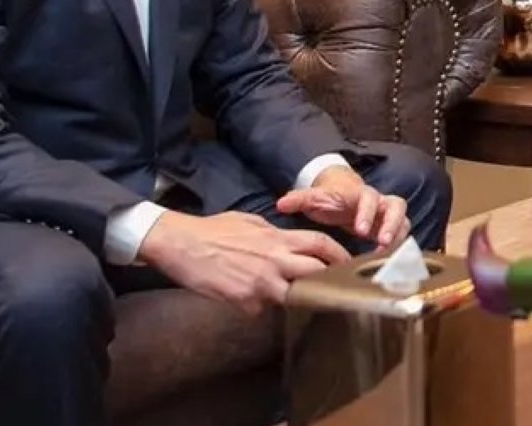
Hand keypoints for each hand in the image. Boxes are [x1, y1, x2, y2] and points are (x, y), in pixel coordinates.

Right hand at [137, 210, 350, 314]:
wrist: (181, 244)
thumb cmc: (214, 230)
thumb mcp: (252, 222)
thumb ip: (274, 234)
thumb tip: (286, 241)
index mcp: (278, 239)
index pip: (320, 244)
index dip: (339, 254)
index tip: (350, 262)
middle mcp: (275, 261)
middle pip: (315, 273)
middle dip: (326, 281)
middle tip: (333, 287)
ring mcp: (261, 284)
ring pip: (291, 297)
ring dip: (289, 296)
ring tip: (278, 292)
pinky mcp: (244, 302)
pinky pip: (260, 309)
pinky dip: (256, 305)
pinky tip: (242, 295)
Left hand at [275, 165, 409, 251]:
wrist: (344, 195)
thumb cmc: (331, 199)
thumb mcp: (315, 198)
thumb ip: (299, 200)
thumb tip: (281, 204)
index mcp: (361, 194)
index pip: (369, 198)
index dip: (367, 213)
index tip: (359, 230)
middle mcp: (380, 202)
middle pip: (397, 206)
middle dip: (391, 225)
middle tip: (382, 243)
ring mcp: (388, 215)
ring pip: (404, 221)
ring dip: (397, 238)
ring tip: (387, 257)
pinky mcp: (391, 229)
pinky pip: (402, 236)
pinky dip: (398, 248)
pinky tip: (389, 263)